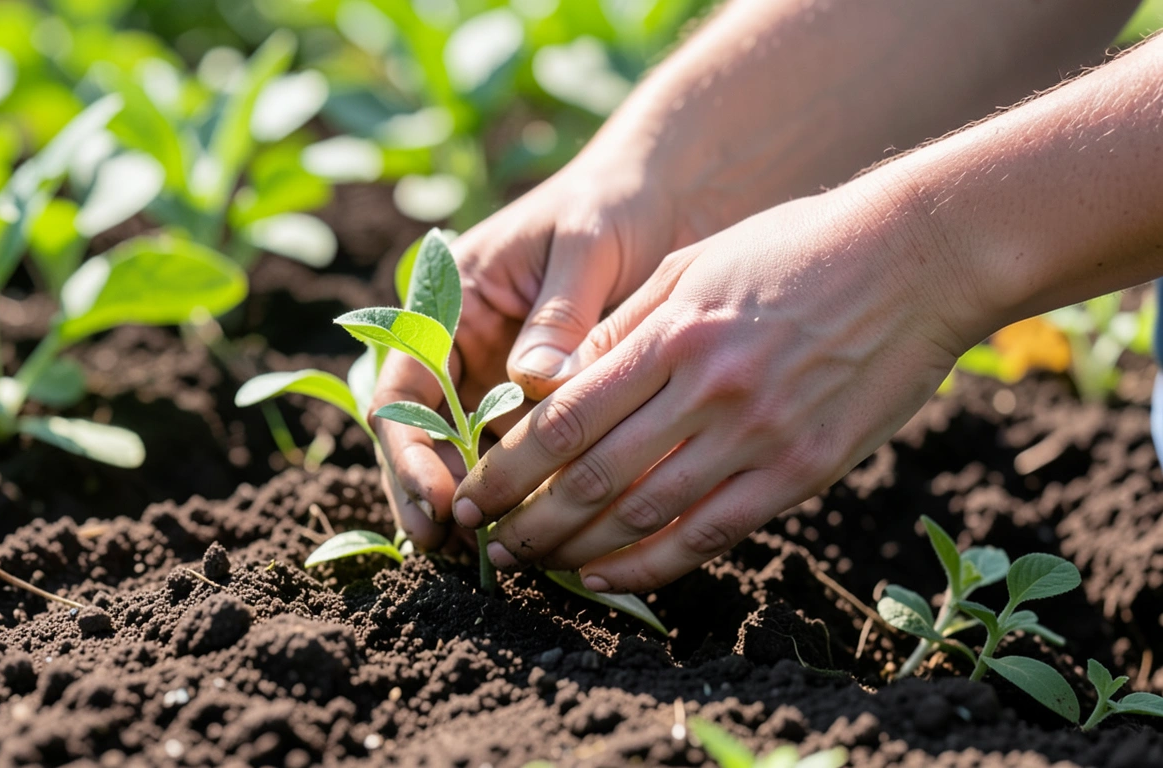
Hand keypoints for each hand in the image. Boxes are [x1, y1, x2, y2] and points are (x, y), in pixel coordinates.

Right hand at [373, 132, 727, 550]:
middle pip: (420, 436)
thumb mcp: (586, 245)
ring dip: (471, 505)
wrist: (662, 197)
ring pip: (463, 455)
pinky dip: (522, 493)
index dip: (410, 451)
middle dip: (429, 494)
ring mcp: (494, 376)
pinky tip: (540, 530)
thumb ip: (559, 314)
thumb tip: (533, 382)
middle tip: (453, 549)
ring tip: (493, 555)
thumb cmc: (613, 205)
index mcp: (448, 301)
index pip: (403, 389)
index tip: (440, 501)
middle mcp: (459, 345)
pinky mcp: (535, 400)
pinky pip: (518, 454)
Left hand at [451, 187, 978, 591]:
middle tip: (486, 546)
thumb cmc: (795, 249)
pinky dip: (651, 563)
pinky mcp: (803, 470)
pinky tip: (610, 577)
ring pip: (642, 513)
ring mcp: (757, 434)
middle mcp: (706, 389)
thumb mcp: (693, 264)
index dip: (504, 466)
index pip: (561, 418)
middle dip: (525, 519)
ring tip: (534, 567)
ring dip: (576, 550)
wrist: (916, 258)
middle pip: (589, 475)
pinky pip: (711, 532)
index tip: (471, 494)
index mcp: (670, 332)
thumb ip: (623, 328)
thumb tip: (552, 382)